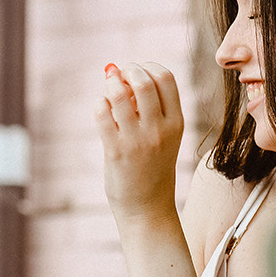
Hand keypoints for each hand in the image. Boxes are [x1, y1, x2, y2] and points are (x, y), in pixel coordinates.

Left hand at [96, 62, 183, 222]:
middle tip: (119, 75)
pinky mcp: (116, 151)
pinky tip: (101, 108)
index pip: (166, 78)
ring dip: (110, 84)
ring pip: (119, 95)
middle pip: (144, 82)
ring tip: (108, 88)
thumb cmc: (152, 170)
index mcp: (176, 123)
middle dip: (128, 70)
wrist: (148, 209)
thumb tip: (119, 74)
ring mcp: (138, 141)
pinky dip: (99, 104)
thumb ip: (148, 109)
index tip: (138, 72)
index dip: (148, 67)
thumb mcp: (163, 138)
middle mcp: (160, 129)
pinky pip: (102, 114)